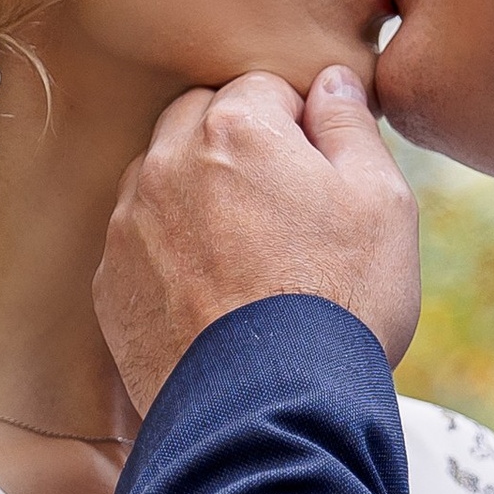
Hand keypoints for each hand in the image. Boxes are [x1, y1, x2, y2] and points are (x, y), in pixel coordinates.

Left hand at [96, 62, 421, 416]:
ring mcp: (129, 226)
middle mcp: (166, 163)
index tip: (321, 179)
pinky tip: (212, 296)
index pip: (265, 90)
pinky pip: (139, 245)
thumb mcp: (381, 202)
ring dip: (196, 198)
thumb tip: (329, 83)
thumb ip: (351, 126)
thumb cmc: (339, 301)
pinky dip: (169, 256)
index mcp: (235, 127)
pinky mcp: (112, 286)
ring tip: (246, 258)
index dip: (300, 129)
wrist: (270, 410)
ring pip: (161, 181)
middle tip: (283, 212)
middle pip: (200, 123)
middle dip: (238, 149)